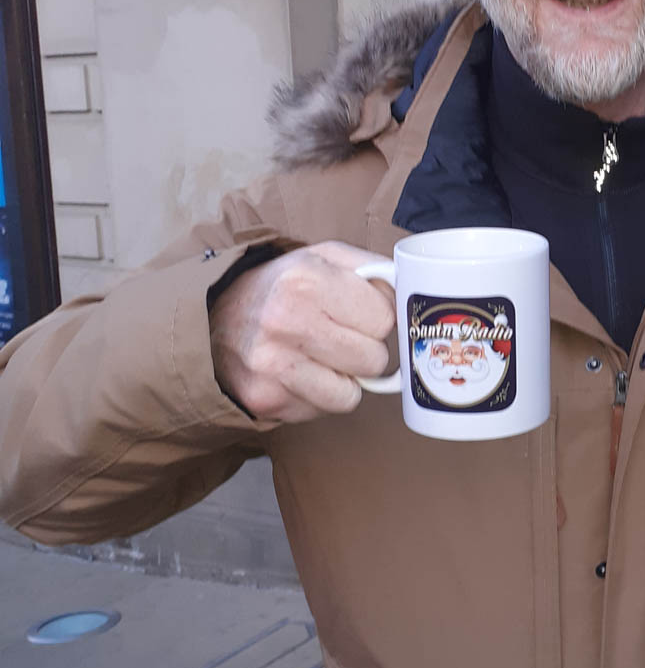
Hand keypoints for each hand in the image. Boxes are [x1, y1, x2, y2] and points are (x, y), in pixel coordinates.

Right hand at [209, 241, 395, 421]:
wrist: (212, 317)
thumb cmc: (280, 286)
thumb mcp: (322, 256)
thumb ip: (371, 269)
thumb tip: (410, 292)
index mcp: (306, 278)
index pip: (384, 318)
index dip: (377, 317)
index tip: (357, 313)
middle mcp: (286, 320)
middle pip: (373, 359)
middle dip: (365, 350)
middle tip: (339, 336)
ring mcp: (272, 365)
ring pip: (353, 395)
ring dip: (345, 379)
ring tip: (320, 356)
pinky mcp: (265, 399)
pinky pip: (323, 410)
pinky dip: (320, 396)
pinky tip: (301, 373)